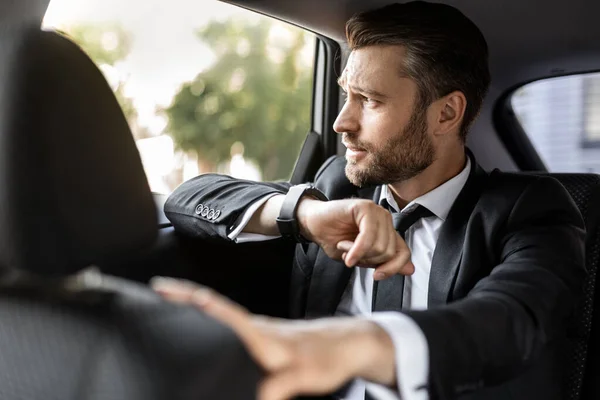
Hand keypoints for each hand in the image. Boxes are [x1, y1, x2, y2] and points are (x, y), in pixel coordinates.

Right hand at [151, 277, 395, 399]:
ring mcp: (257, 331)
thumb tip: (255, 398)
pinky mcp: (262, 338)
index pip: (217, 308)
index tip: (160, 290)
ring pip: (219, 317)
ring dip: (194, 311)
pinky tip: (205, 335)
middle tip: (152, 301)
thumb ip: (278, 386)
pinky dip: (212, 323)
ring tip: (168, 315)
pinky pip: (230, 328)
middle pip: (210, 308)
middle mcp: (254, 327)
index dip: (188, 297)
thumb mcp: (303, 376)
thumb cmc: (326, 356)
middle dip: (182, 301)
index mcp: (258, 332)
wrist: (346, 344)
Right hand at [298, 198, 413, 279]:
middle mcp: (385, 220)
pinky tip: (345, 250)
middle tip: (351, 254)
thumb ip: (384, 262)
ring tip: (345, 246)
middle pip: (389, 252)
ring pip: (380, 246)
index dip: (393, 268)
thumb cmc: (334, 238)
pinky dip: (356, 249)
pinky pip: (368, 237)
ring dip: (358, 253)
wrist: (313, 225)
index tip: (376, 275)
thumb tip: (410, 270)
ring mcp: (377, 212)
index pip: (403, 252)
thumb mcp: (361, 258)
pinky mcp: (365, 208)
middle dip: (368, 260)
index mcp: (387, 232)